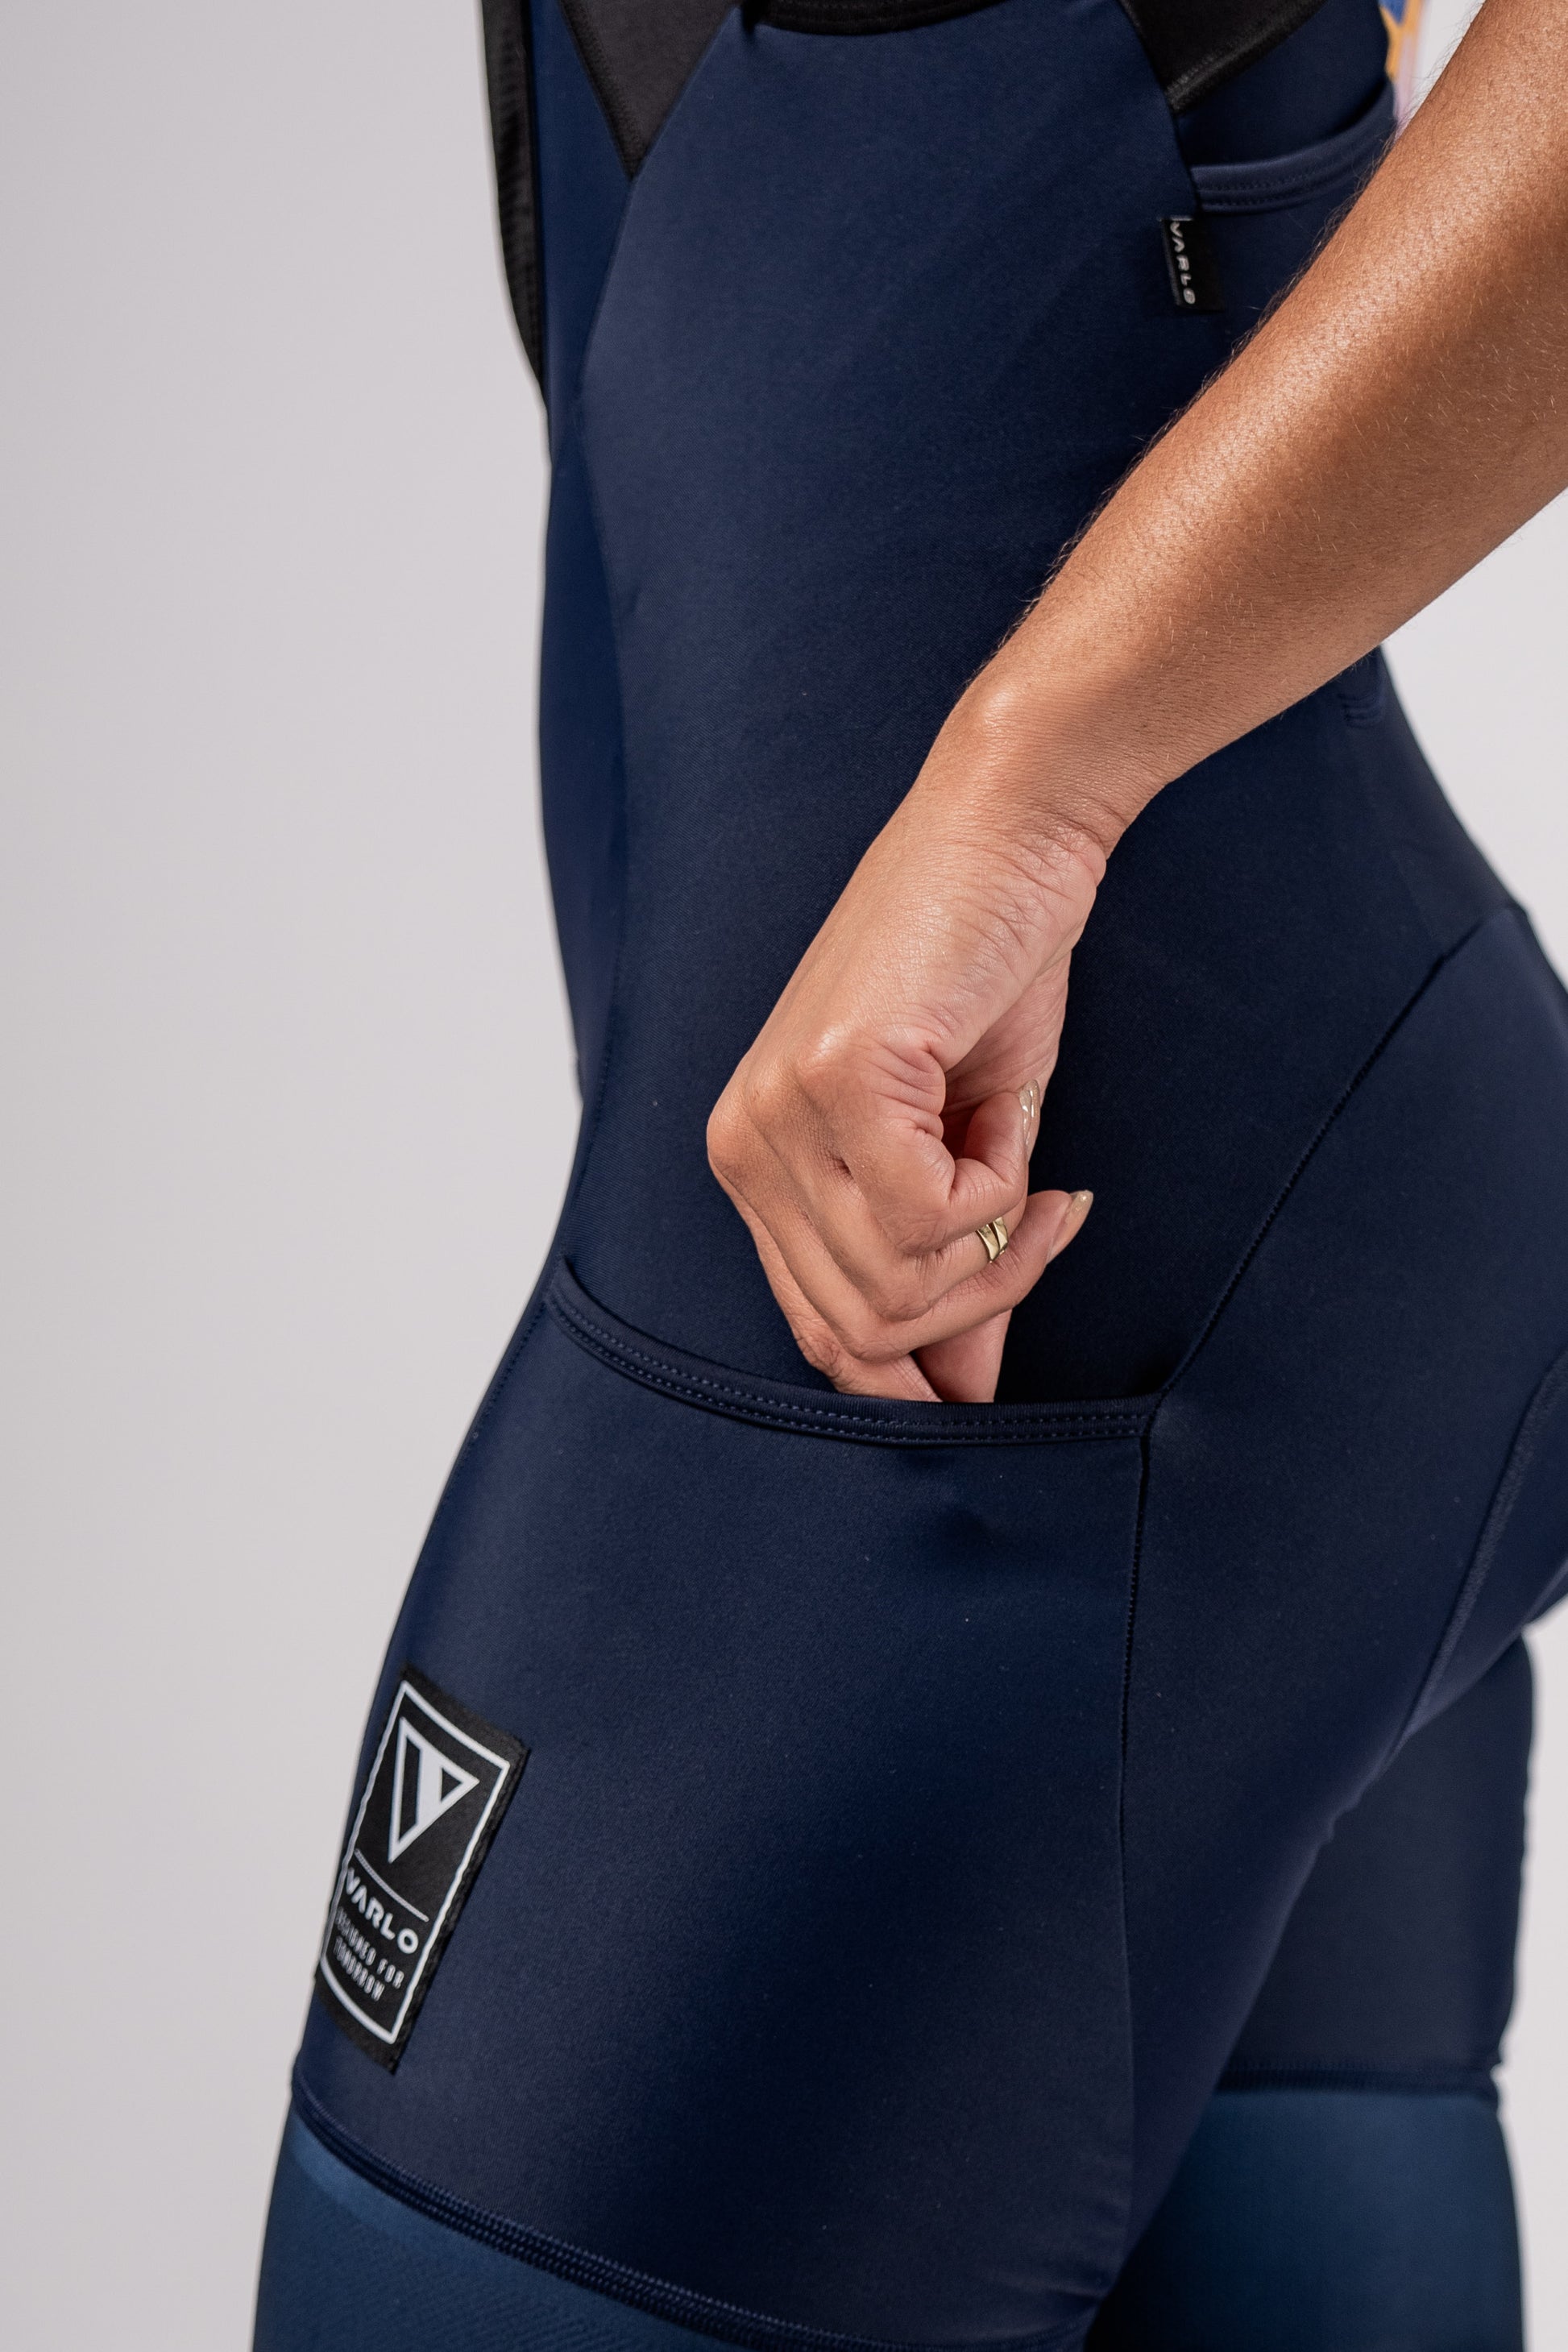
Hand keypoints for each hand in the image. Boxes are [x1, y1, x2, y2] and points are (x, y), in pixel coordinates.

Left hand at [708, 687, 1105, 1402]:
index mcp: (756, 1158)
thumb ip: (948, 1268)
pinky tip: (1021, 1132)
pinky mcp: (837, 1077)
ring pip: (895, 1286)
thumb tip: (965, 1394)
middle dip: (975, 1309)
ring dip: (999, 1252)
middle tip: (1042, 1229)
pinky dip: (1004, 1192)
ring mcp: (780, 1112)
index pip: (813, 1329)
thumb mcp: (969, 1150)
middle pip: (855, 1331)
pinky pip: (935, 1216)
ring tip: (1038, 1179)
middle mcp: (744, 1143)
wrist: (1010, 829)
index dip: (909, 1376)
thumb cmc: (987, 971)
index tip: (990, 1365)